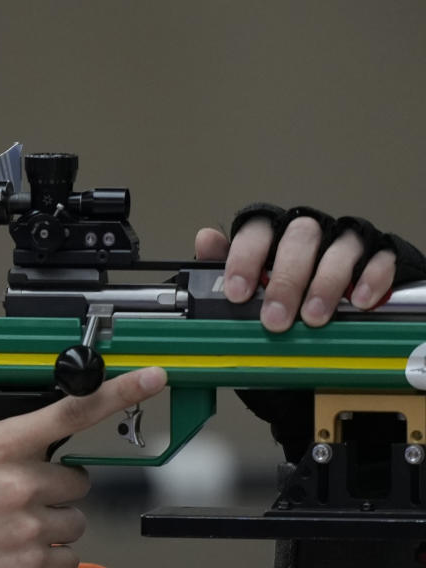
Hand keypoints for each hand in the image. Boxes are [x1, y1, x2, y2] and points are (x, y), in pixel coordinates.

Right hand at [0, 366, 166, 567]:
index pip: (71, 411)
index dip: (119, 391)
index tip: (150, 378)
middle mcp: (21, 483)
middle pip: (77, 476)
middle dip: (55, 483)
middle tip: (22, 491)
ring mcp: (31, 525)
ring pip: (75, 517)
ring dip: (53, 518)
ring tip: (13, 524)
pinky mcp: (32, 563)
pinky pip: (68, 553)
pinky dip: (50, 552)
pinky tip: (16, 547)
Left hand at [194, 218, 395, 331]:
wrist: (335, 292)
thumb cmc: (286, 281)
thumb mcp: (251, 277)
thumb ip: (227, 262)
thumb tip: (206, 240)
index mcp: (274, 231)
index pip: (257, 230)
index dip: (245, 259)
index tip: (237, 293)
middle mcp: (310, 231)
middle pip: (300, 238)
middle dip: (286, 280)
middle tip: (276, 318)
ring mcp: (345, 240)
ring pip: (340, 248)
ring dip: (325, 284)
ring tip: (313, 318)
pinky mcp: (379, 254)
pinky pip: (380, 259)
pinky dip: (370, 279)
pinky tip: (357, 302)